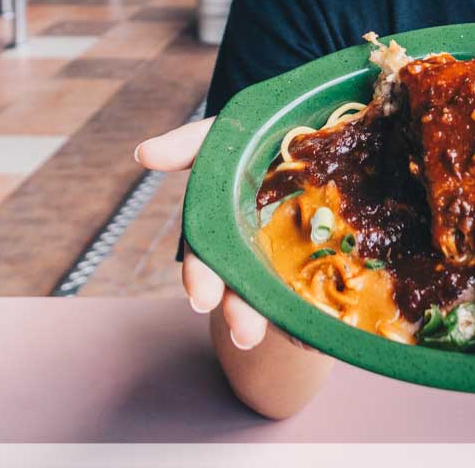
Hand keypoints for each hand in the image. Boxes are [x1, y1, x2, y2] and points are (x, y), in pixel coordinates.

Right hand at [135, 118, 303, 351]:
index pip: (206, 252)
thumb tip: (142, 154)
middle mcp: (250, 245)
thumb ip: (189, 144)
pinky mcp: (323, 262)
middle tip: (246, 335)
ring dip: (274, 318)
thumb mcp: (227, 136)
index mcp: (223, 221)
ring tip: (282, 339)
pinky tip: (318, 332)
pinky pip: (315, 292)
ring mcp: (287, 255)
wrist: (332, 137)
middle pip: (241, 282)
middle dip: (239, 309)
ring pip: (273, 293)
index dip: (201, 275)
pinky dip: (313, 315)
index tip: (201, 299)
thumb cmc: (265, 137)